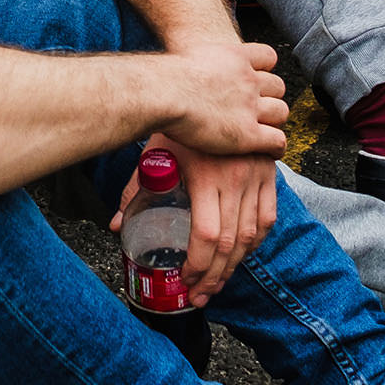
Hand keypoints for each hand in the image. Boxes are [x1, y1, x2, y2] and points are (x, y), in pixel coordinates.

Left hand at [109, 131, 277, 304]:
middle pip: (230, 242)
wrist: (210, 90)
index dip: (198, 264)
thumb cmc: (177, 123)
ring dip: (235, 265)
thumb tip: (115, 227)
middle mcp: (235, 177)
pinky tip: (241, 254)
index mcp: (205, 175)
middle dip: (214, 275)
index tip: (186, 279)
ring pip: (252, 235)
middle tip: (199, 294)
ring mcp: (256, 175)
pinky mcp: (268, 173)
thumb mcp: (155, 155)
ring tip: (217, 283)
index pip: (207, 233)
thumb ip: (136, 191)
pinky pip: (268, 217)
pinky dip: (256, 241)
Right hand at [165, 39, 287, 158]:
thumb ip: (200, 66)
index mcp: (236, 57)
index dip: (264, 70)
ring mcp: (250, 107)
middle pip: (277, 86)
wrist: (162, 93)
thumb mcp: (188, 59)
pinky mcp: (247, 134)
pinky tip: (268, 152)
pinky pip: (277, 141)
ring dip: (274, 122)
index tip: (255, 80)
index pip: (268, 57)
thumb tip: (187, 77)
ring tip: (263, 131)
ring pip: (281, 113)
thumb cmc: (163, 79)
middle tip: (257, 110)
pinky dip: (276, 148)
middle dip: (270, 97)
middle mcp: (248, 80)